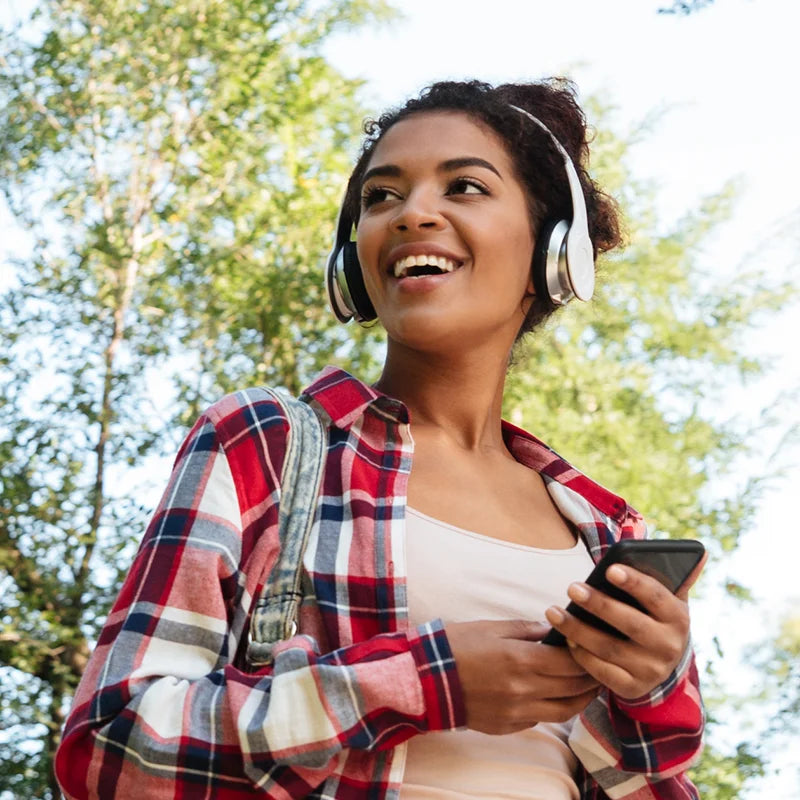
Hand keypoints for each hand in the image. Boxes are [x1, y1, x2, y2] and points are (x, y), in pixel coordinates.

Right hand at [445, 619, 600, 734]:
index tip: (593, 646)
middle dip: (591, 677)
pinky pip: (540, 719)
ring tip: (587, 686)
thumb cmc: (456, 645)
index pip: (570, 662)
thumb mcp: (492, 627)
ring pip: (564, 711)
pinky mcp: (507, 726)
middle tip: (599, 666)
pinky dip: (553, 708)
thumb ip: (527, 629)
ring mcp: (516, 712)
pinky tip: (554, 696)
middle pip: (573, 687)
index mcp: (521, 660)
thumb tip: (553, 629)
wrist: (425, 678)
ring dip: (580, 699)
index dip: (587, 655)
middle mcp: (524, 689)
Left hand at [544, 552, 706, 699]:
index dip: (635, 583)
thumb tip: (699, 553)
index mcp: (678, 618)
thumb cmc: (655, 620)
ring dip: (578, 629)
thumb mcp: (669, 601)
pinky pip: (600, 672)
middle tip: (572, 587)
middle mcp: (668, 647)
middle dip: (598, 605)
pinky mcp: (631, 688)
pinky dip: (580, 655)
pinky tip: (565, 639)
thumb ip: (676, 577)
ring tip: (554, 611)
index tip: (610, 569)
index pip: (657, 597)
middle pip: (629, 623)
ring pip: (609, 648)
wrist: (661, 666)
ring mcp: (650, 670)